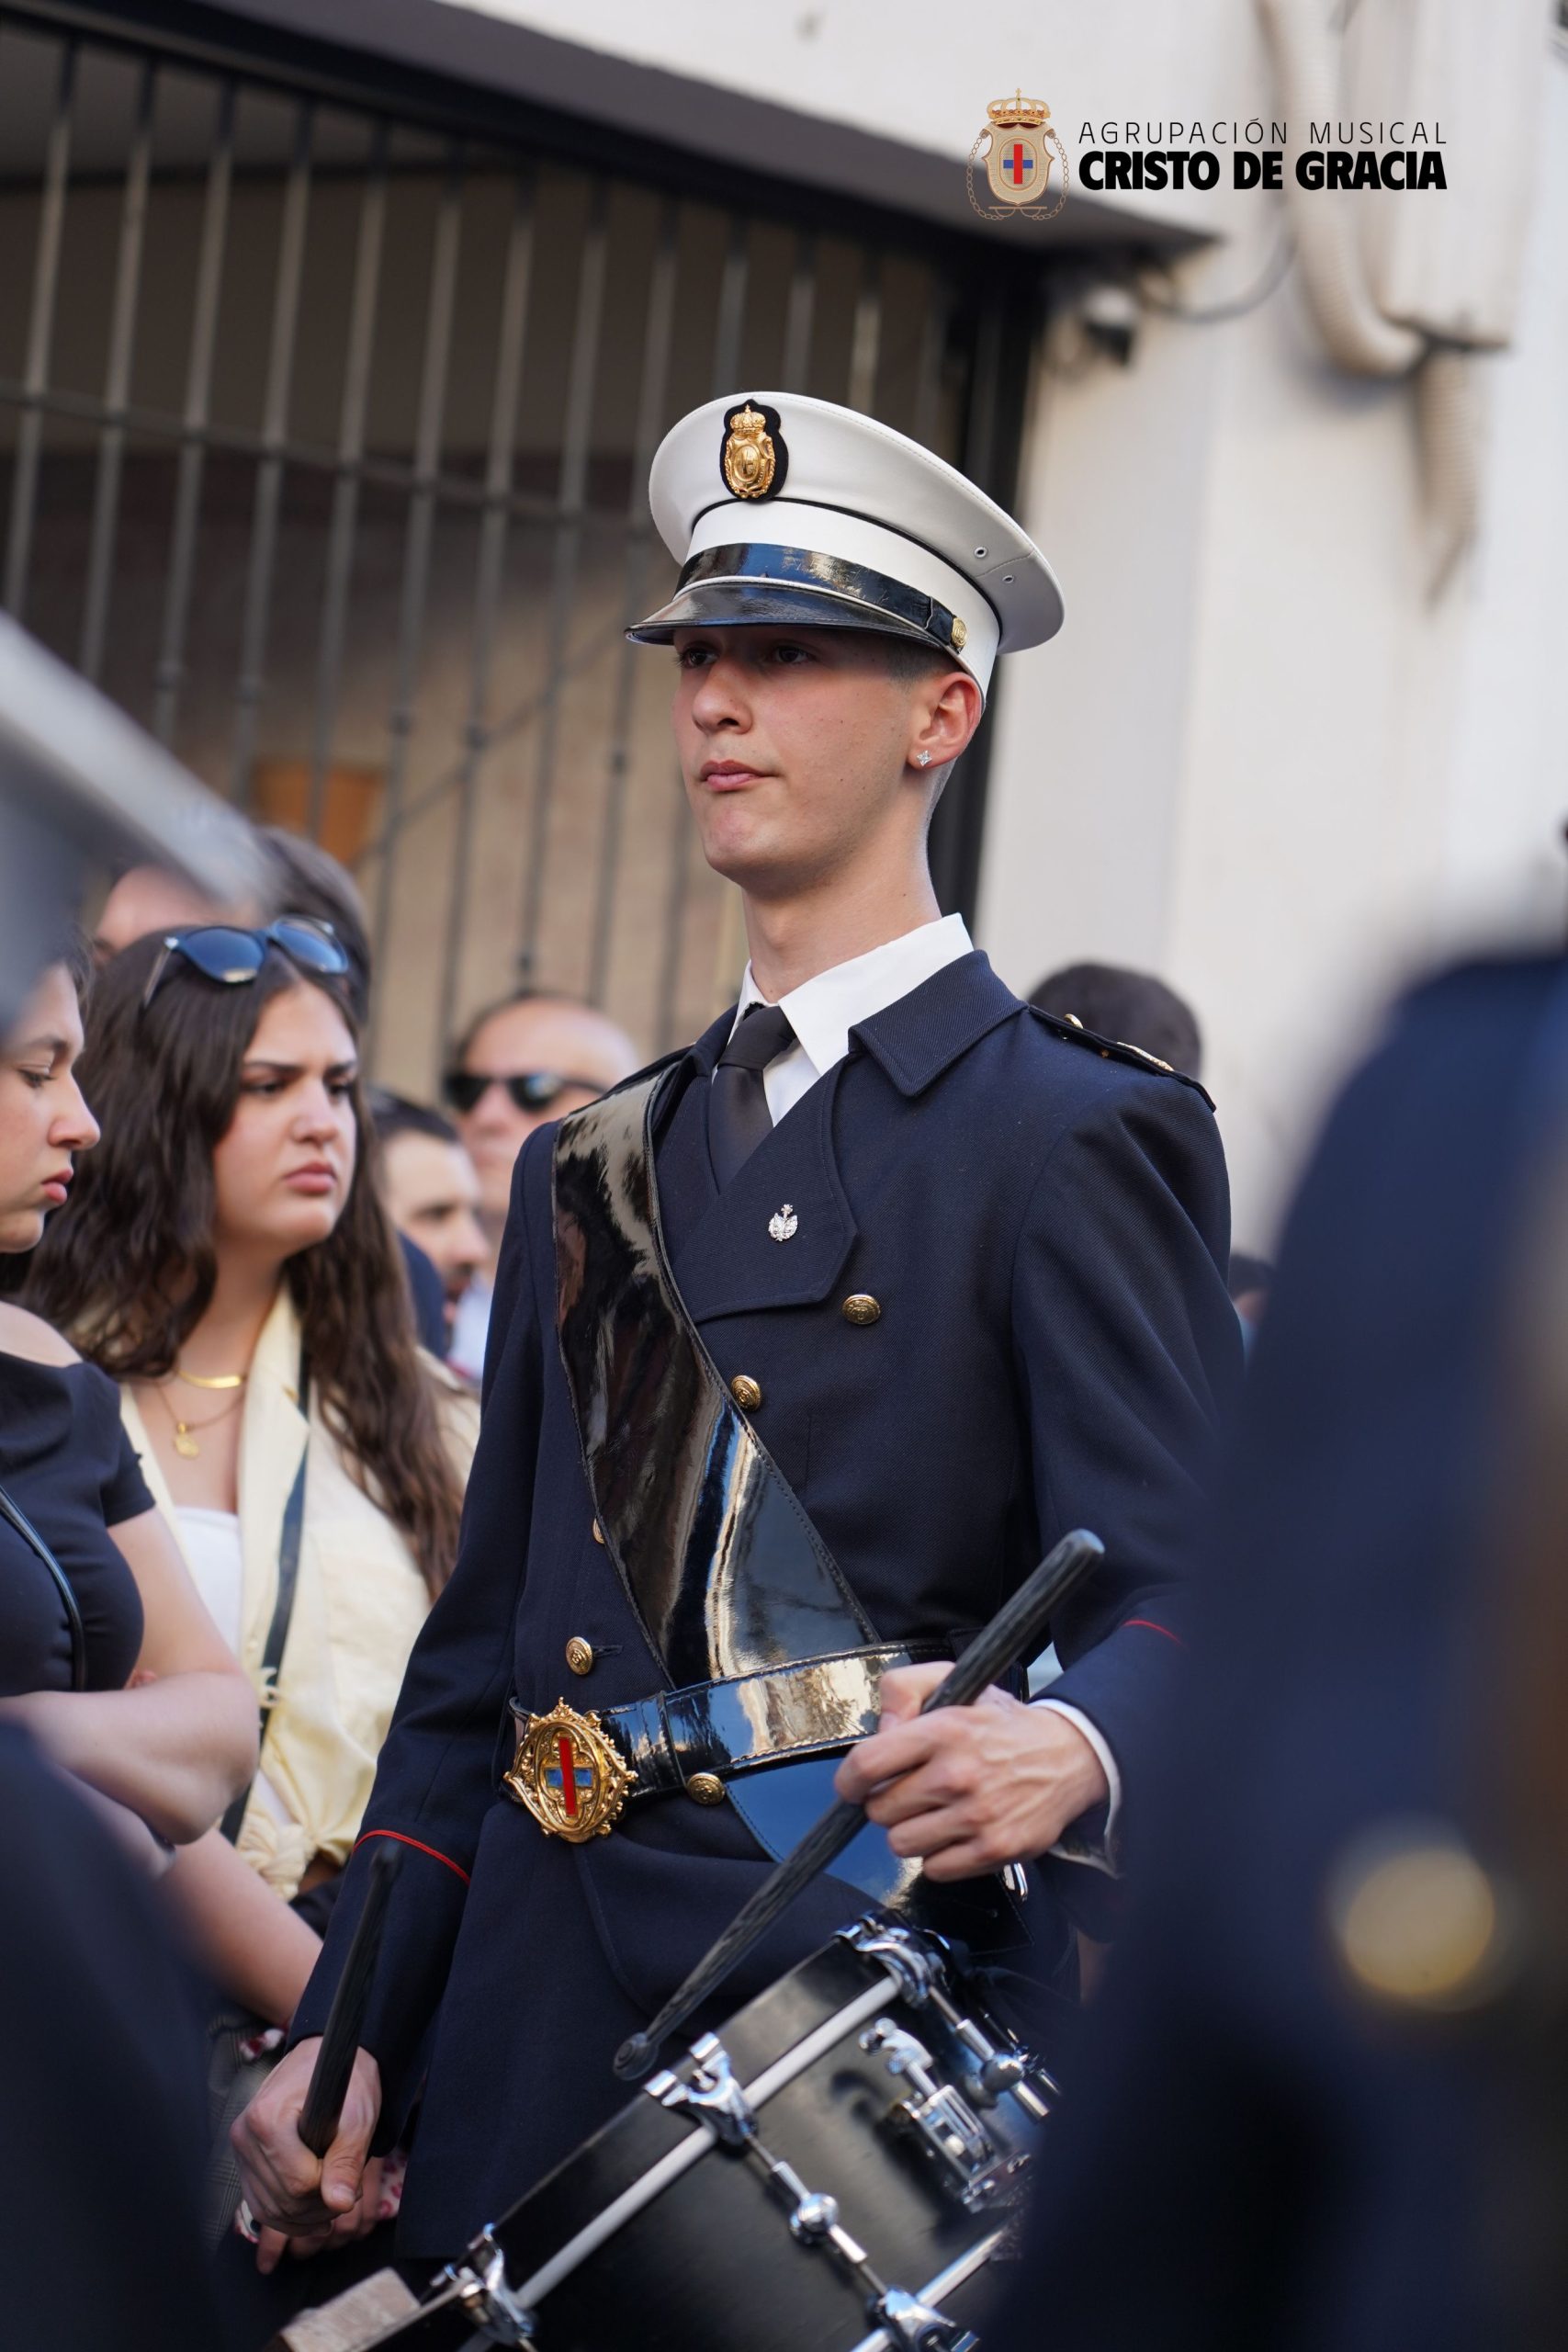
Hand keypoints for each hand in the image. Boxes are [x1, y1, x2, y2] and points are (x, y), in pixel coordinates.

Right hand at [231, 2039, 381, 2272]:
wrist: (329, 2061)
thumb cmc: (345, 2083)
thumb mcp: (357, 2117)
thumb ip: (348, 2161)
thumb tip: (339, 2203)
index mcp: (267, 2118)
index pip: (298, 2183)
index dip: (331, 2188)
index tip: (353, 2176)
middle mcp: (244, 2135)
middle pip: (284, 2201)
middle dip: (321, 2206)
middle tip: (350, 2189)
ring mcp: (240, 2150)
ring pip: (270, 2211)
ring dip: (307, 2218)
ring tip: (334, 2200)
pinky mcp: (243, 2163)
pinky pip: (261, 2207)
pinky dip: (289, 2218)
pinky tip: (314, 2213)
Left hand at [833, 1663, 1109, 1880]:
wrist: (1068, 1757)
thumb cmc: (1003, 1725)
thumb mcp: (955, 1681)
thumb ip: (903, 1690)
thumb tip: (880, 1730)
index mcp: (944, 1730)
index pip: (868, 1764)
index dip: (850, 1780)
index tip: (853, 1785)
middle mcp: (958, 1774)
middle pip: (881, 1811)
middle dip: (887, 1803)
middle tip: (910, 1792)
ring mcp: (977, 1816)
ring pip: (902, 1844)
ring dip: (911, 1831)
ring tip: (934, 1812)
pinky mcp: (994, 1849)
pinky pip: (934, 1869)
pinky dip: (938, 1855)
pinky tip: (955, 1831)